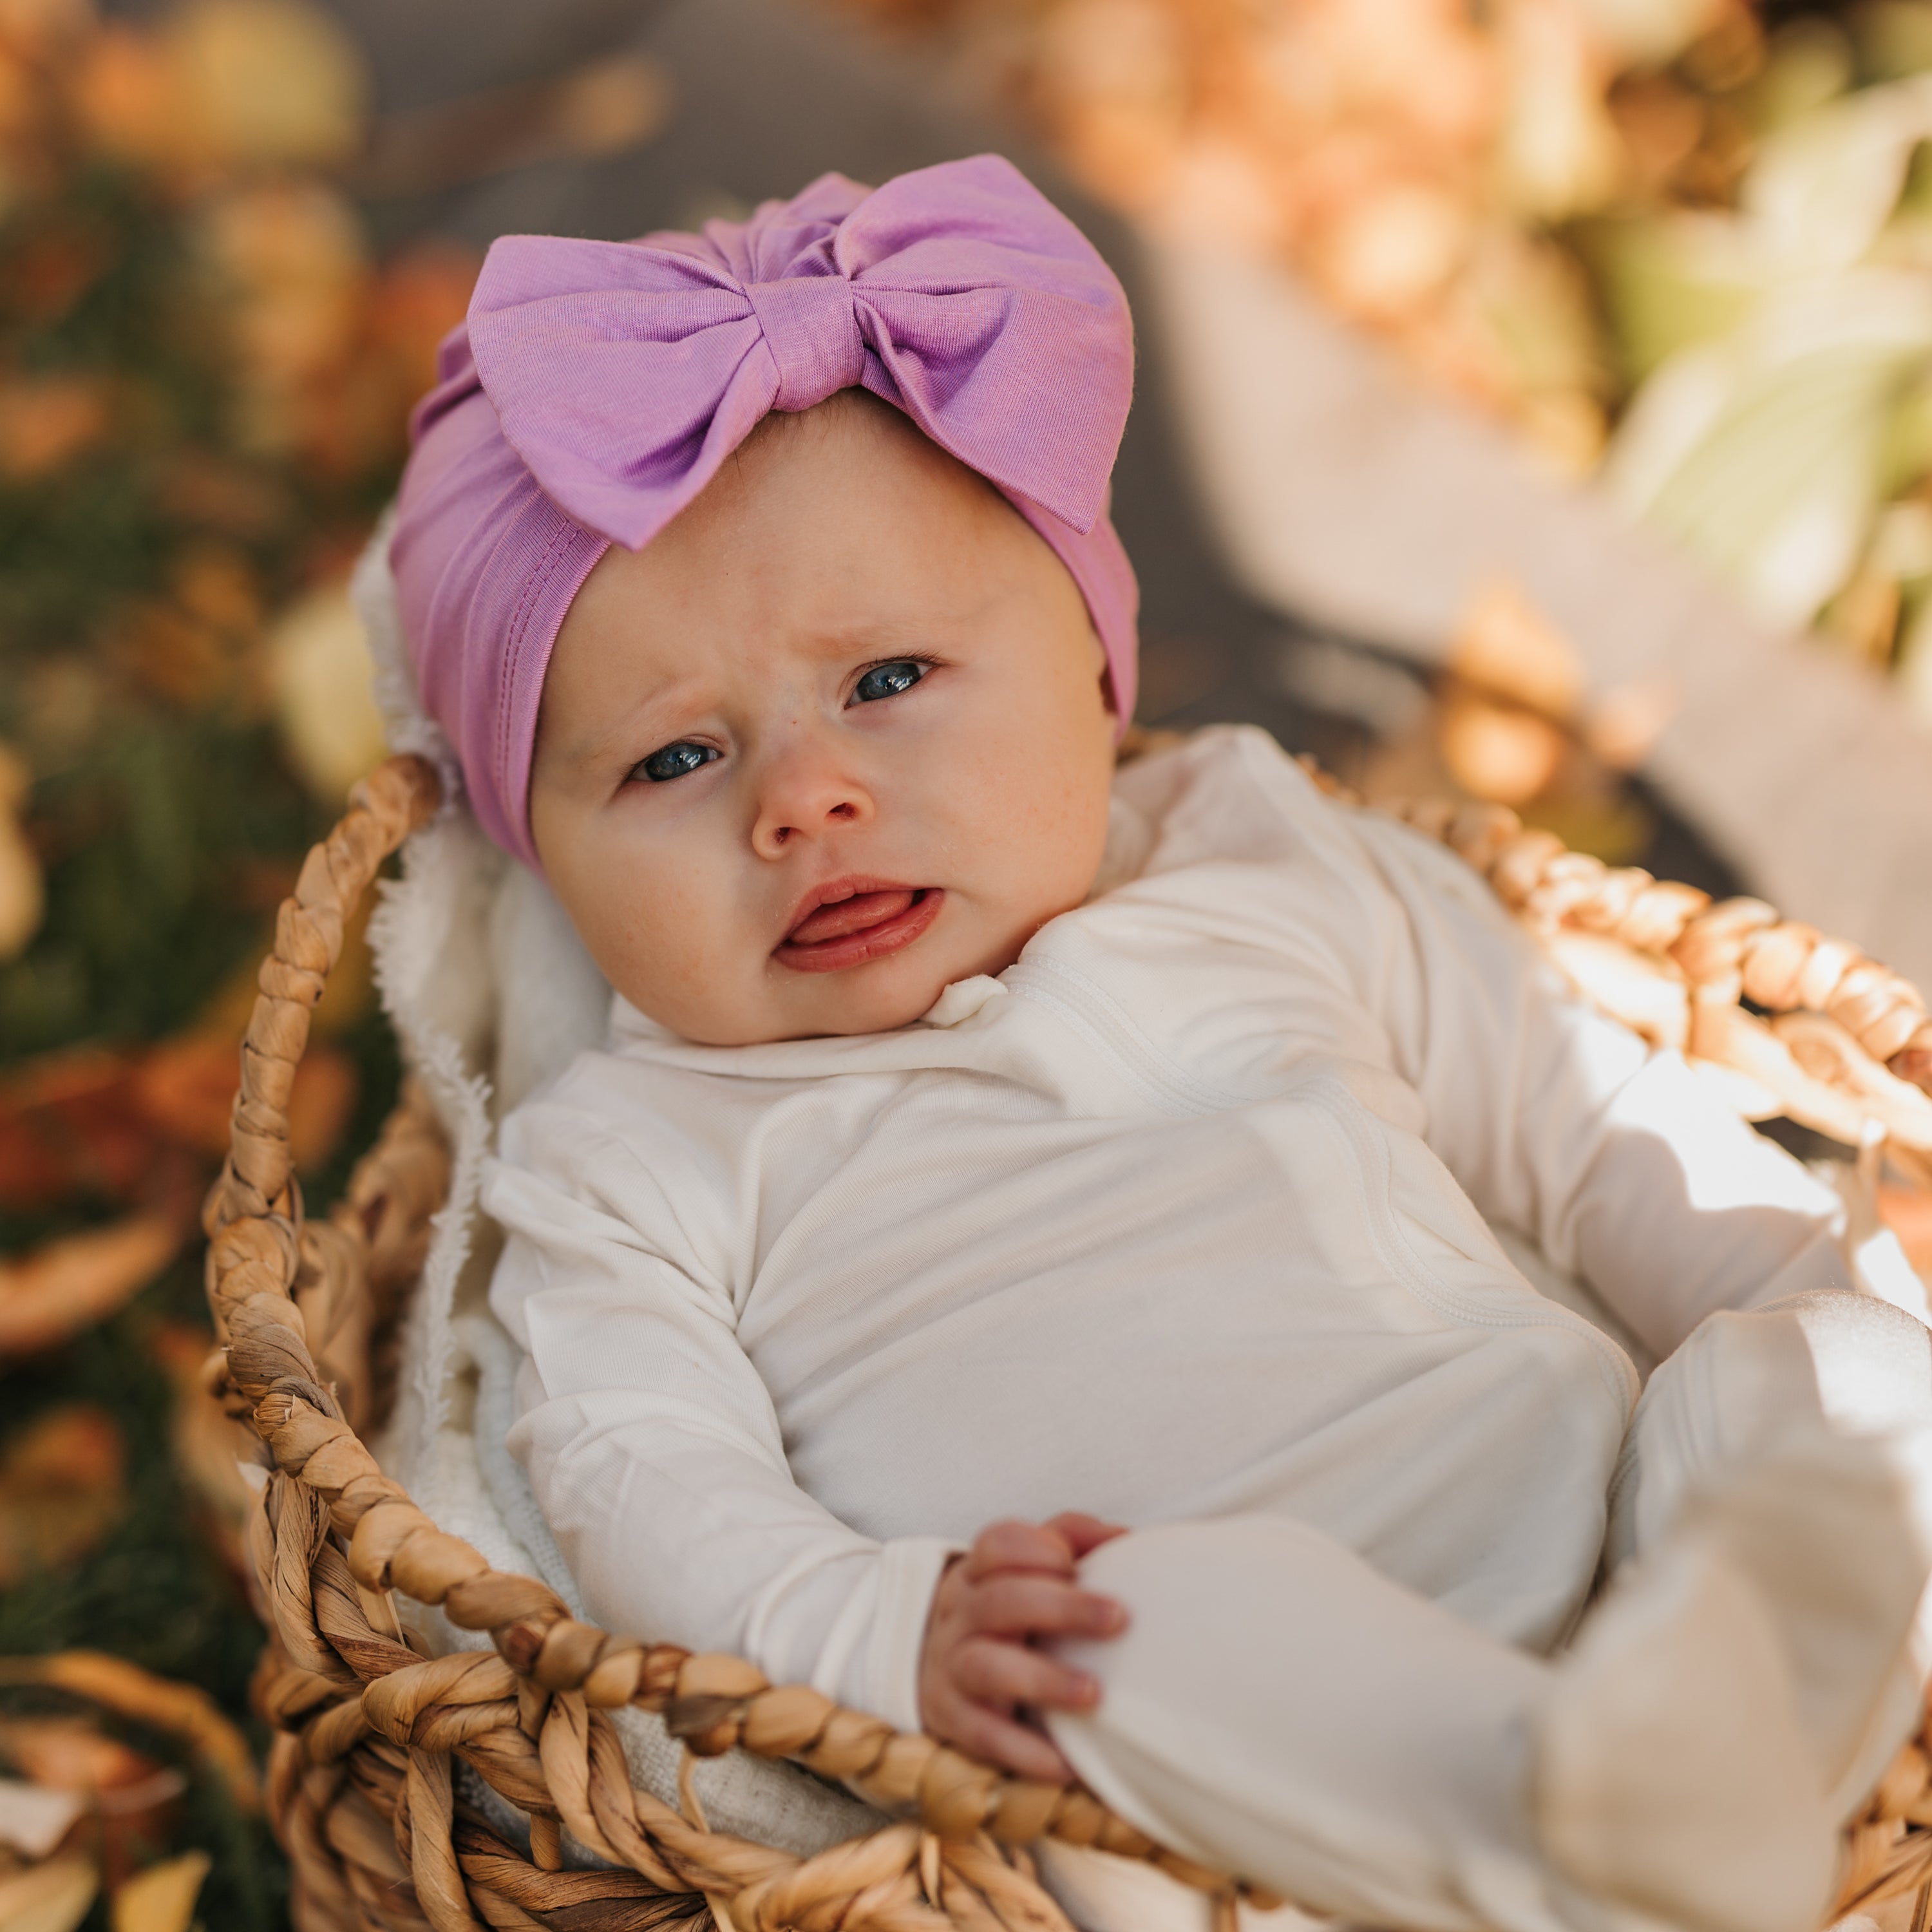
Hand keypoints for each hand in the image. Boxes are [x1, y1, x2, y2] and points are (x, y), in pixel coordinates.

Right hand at [918, 1512, 1129, 1782]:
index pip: (997, 1544)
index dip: (1036, 1549)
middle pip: (1001, 1601)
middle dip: (1062, 1608)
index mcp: (977, 1572)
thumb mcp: (1024, 1571)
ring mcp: (950, 1667)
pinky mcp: (951, 1719)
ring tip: (1093, 1694)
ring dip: (1043, 1680)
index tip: (1075, 1564)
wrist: (934, 1670)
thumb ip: (1072, 1540)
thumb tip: (1126, 1540)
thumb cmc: (1005, 1613)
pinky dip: (1024, 1751)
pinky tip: (1066, 1763)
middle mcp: (959, 1615)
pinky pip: (984, 1735)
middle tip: (1118, 1619)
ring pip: (987, 1666)